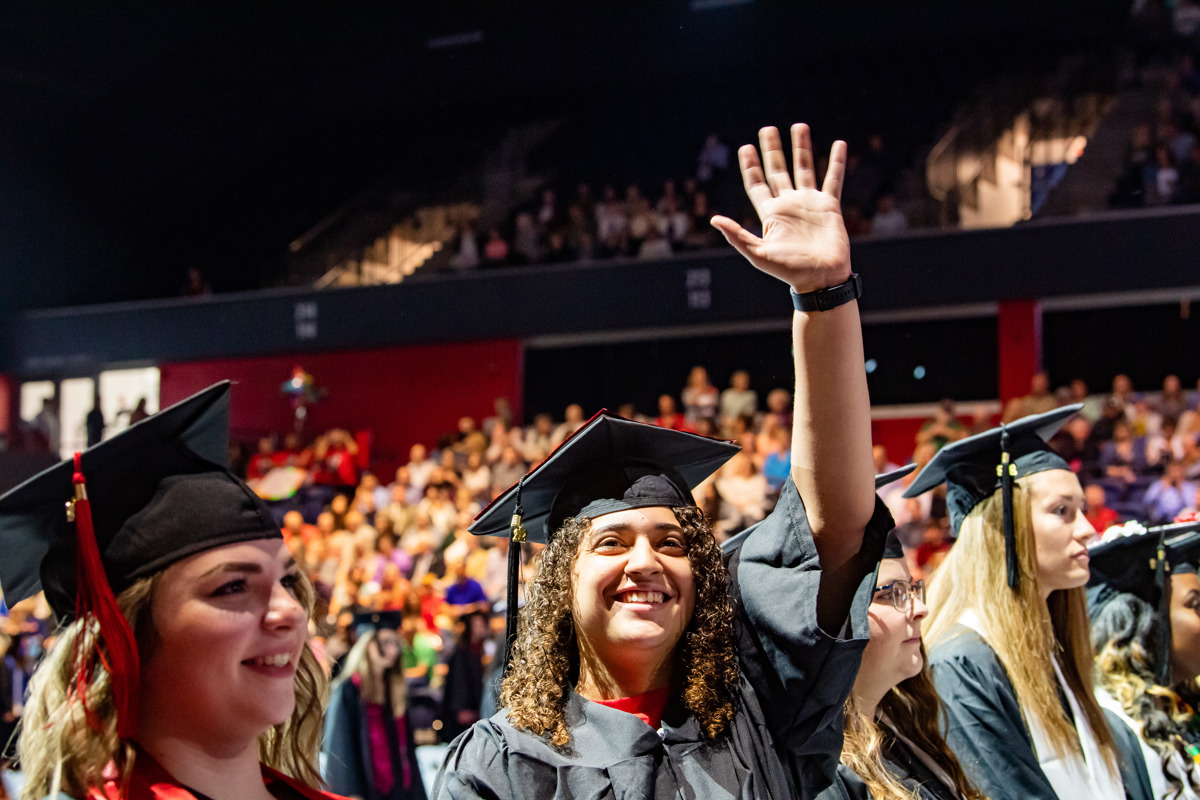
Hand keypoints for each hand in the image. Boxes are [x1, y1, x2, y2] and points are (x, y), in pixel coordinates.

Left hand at [711, 124, 850, 293]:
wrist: (821, 280)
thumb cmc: (789, 271)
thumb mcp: (758, 254)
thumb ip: (737, 236)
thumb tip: (714, 219)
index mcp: (771, 214)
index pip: (757, 184)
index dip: (750, 166)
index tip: (745, 148)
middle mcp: (788, 204)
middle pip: (778, 170)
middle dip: (772, 150)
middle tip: (767, 128)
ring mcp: (809, 203)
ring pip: (804, 168)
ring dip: (801, 148)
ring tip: (799, 126)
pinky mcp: (829, 206)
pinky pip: (833, 179)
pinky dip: (836, 162)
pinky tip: (839, 144)